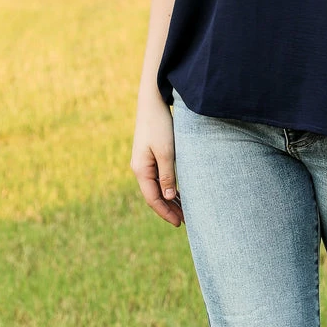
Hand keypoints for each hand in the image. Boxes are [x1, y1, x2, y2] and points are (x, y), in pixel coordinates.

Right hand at [130, 94, 183, 226]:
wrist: (152, 102)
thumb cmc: (160, 125)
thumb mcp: (166, 152)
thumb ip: (167, 175)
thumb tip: (169, 197)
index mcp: (141, 169)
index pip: (153, 198)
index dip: (165, 212)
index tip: (179, 223)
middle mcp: (140, 168)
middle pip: (155, 195)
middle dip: (169, 209)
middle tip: (186, 221)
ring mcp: (145, 162)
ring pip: (158, 187)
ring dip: (170, 199)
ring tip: (185, 211)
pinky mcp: (151, 155)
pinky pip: (160, 177)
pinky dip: (169, 187)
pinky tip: (179, 193)